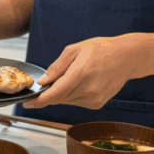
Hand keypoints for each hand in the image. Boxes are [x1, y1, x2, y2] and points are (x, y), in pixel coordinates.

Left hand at [23, 34, 145, 109]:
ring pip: (66, 101)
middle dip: (46, 95)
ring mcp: (94, 99)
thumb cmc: (100, 49)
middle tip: (40, 88)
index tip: (26, 103)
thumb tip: (42, 82)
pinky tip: (79, 83)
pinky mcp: (98, 104)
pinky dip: (71, 95)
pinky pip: (76, 102)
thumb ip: (57, 67)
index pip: (55, 93)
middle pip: (58, 99)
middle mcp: (88, 89)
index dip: (38, 101)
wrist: (127, 58)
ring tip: (69, 78)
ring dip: (60, 94)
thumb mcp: (75, 50)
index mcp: (81, 73)